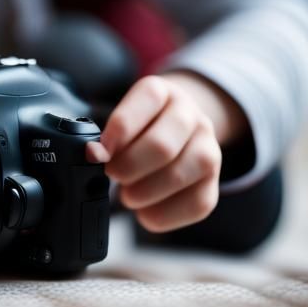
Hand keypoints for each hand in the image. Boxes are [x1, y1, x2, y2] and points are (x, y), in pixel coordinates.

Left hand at [84, 72, 240, 232]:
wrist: (179, 127)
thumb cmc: (141, 125)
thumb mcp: (124, 116)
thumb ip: (108, 135)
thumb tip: (92, 154)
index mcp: (163, 91)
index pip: (147, 99)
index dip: (119, 130)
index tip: (100, 152)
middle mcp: (191, 115)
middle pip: (162, 146)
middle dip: (129, 167)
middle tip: (113, 175)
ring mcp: (209, 147)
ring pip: (181, 175)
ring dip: (146, 192)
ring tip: (128, 195)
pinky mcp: (214, 182)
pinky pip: (196, 205)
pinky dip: (165, 215)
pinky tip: (145, 213)